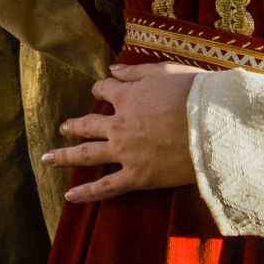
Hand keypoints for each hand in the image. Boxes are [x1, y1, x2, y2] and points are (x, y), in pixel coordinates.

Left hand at [42, 63, 199, 203]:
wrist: (215, 127)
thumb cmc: (194, 95)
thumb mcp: (164, 72)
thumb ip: (135, 72)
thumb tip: (112, 67)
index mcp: (126, 97)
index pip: (104, 90)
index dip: (101, 89)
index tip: (100, 91)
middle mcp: (119, 124)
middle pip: (88, 124)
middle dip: (74, 126)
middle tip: (63, 128)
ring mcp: (125, 152)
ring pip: (87, 154)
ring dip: (65, 156)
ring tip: (48, 157)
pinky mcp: (138, 176)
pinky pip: (107, 187)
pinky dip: (87, 192)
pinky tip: (69, 196)